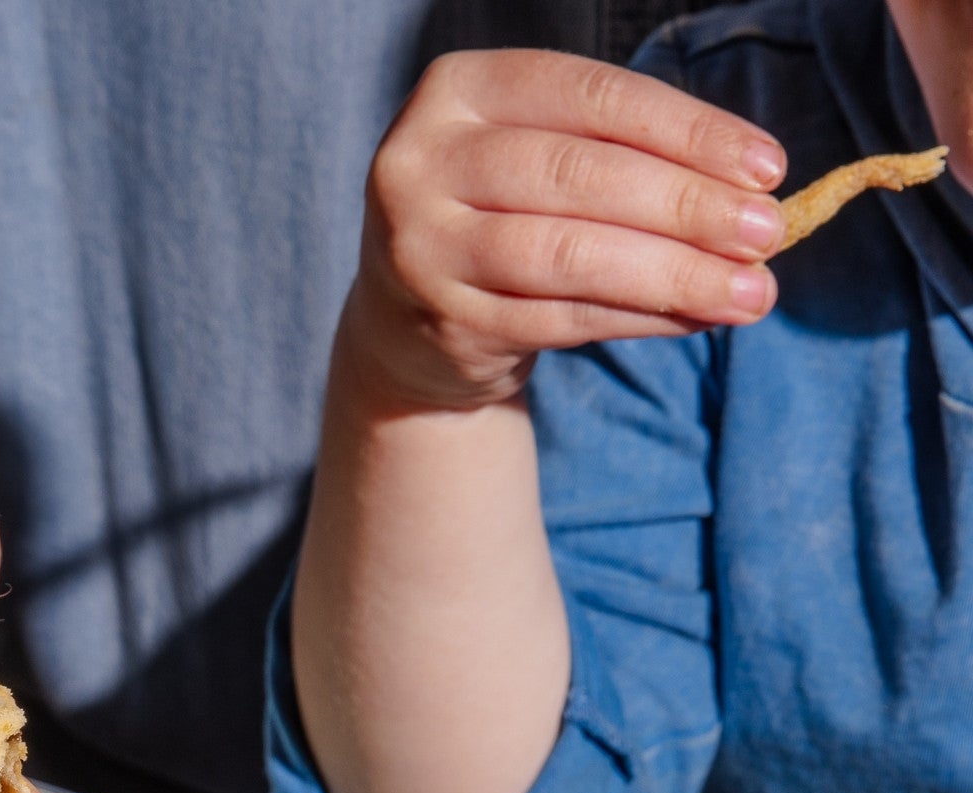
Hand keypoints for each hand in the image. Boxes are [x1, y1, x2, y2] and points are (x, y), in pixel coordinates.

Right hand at [347, 47, 787, 410]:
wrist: (404, 317)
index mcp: (458, 90)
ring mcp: (423, 248)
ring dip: (671, 274)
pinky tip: (691, 318)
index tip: (767, 167)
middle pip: (580, 176)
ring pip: (568, 255)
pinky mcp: (442, 322)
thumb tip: (748, 190)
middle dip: (686, 206)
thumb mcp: (540, 153)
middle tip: (768, 232)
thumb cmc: (499, 212)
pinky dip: (636, 318)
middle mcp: (424, 163)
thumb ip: (621, 153)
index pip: (591, 97)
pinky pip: (558, 320)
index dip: (686, 130)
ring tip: (748, 291)